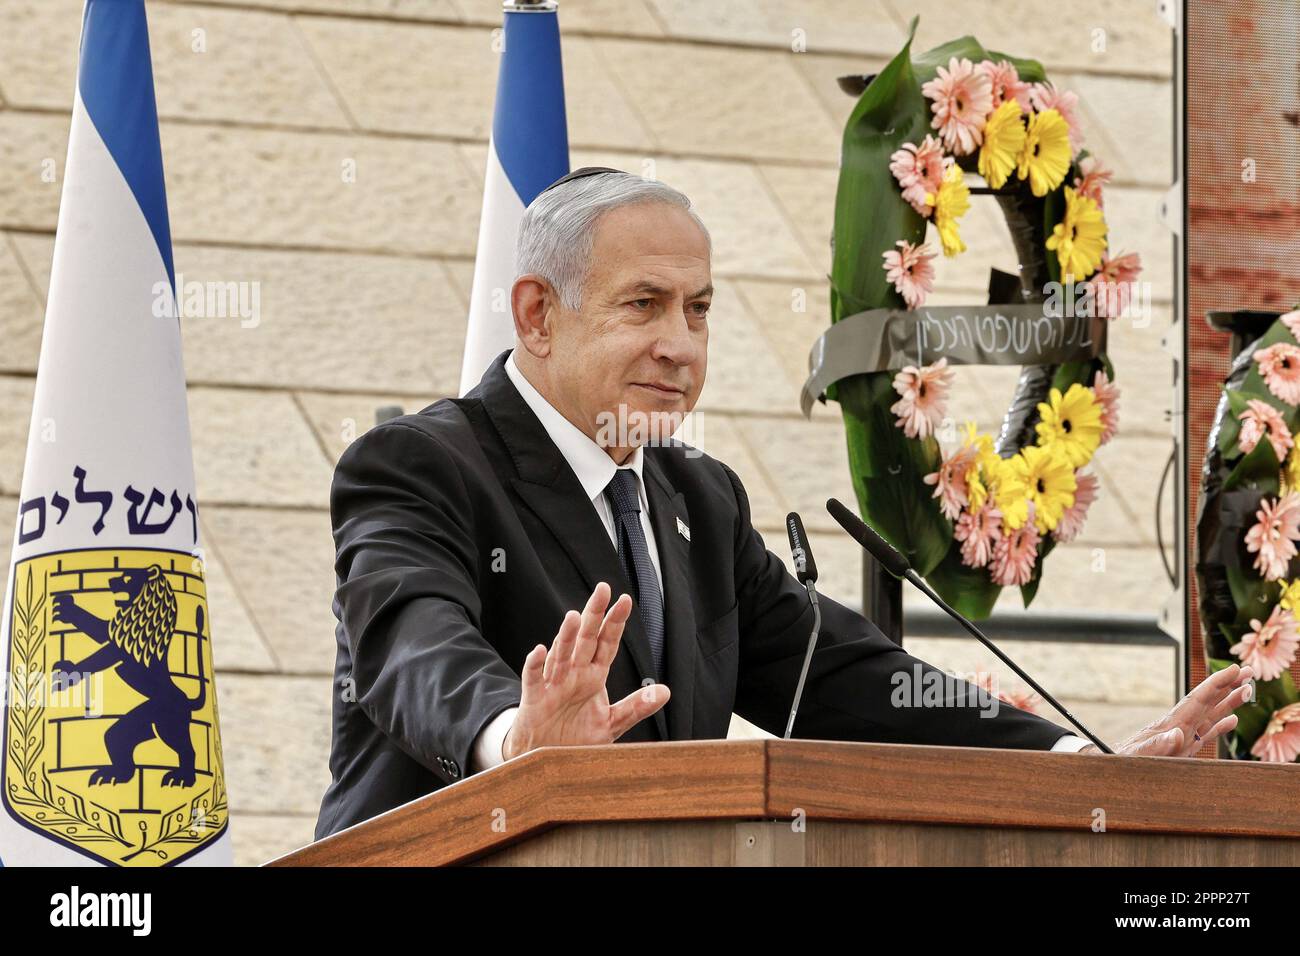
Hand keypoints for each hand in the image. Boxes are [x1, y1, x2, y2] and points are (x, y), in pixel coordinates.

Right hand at [502, 582, 668, 760]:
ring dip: (566, 636)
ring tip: (575, 616)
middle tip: (603, 590)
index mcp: (593, 676)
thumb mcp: (611, 723)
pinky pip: (534, 679)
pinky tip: (539, 651)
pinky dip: (535, 665)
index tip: (625, 600)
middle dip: (594, 615)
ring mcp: (554, 684)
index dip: (615, 623)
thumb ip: (636, 707)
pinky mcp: (535, 699)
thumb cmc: (576, 737)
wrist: (546, 758)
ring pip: (560, 655)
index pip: (607, 644)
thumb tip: (665, 692)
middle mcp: (574, 674)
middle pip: (586, 640)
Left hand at [1084, 663, 1254, 756]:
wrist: (1108, 766)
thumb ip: (1157, 746)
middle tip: (1248, 670)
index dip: (1216, 684)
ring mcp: (1181, 737)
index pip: (1198, 700)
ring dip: (1228, 703)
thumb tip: (1178, 734)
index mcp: (1171, 725)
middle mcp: (1178, 727)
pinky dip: (1220, 726)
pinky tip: (1232, 720)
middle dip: (1227, 687)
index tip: (1234, 669)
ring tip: (1247, 690)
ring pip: (1210, 716)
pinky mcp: (1182, 750)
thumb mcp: (1138, 755)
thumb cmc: (1122, 761)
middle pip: (1207, 702)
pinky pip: (1205, 735)